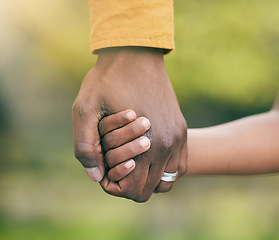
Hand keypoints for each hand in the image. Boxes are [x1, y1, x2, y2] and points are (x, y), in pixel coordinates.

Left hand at [72, 47, 186, 201]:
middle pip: (151, 189)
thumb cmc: (107, 80)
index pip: (134, 190)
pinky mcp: (181, 128)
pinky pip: (179, 164)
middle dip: (130, 185)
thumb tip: (96, 177)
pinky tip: (149, 157)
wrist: (136, 54)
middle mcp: (167, 145)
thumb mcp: (84, 110)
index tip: (104, 171)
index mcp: (146, 145)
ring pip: (167, 180)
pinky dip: (164, 169)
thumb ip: (85, 148)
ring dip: (149, 178)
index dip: (115, 187)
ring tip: (132, 163)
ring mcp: (178, 137)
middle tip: (115, 167)